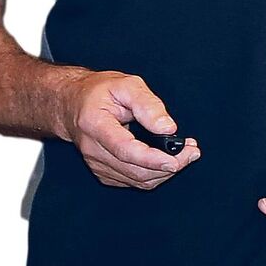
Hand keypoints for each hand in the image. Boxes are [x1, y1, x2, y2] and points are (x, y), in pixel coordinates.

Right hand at [60, 70, 200, 188]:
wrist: (73, 103)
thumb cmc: (99, 91)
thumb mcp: (125, 84)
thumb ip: (147, 104)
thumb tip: (168, 128)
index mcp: (95, 124)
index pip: (125, 149)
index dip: (152, 159)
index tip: (176, 159)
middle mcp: (93, 150)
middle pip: (135, 171)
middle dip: (169, 166)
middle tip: (192, 152)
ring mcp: (96, 164)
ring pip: (137, 180)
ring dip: (164, 172)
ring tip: (185, 154)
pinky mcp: (103, 172)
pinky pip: (133, 181)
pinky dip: (153, 174)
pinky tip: (165, 159)